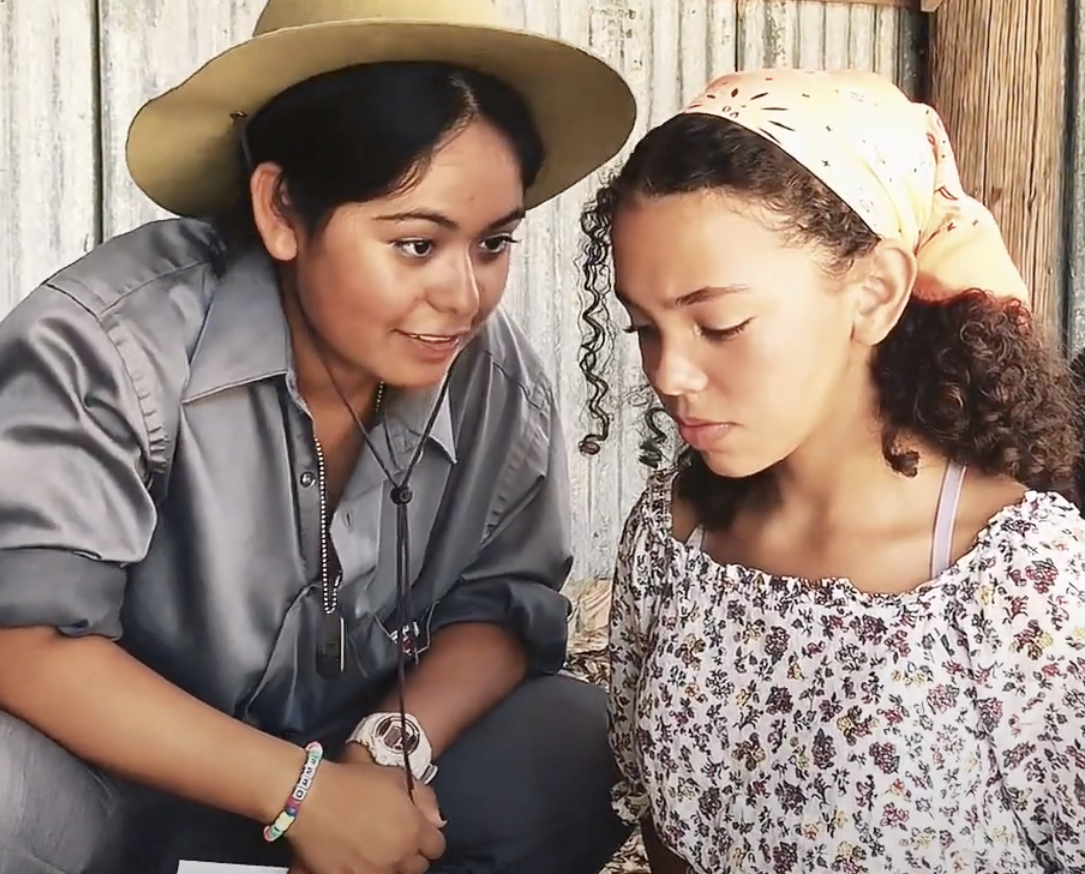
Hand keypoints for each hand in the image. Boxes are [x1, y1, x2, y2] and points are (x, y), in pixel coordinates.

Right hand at [285, 758, 445, 873]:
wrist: (310, 797)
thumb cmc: (351, 783)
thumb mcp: (395, 777)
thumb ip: (424, 799)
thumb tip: (436, 819)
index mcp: (413, 831)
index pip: (436, 847)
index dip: (427, 837)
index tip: (416, 831)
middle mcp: (397, 857)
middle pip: (417, 866)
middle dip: (409, 853)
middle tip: (393, 838)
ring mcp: (373, 873)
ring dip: (388, 865)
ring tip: (372, 848)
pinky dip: (363, 871)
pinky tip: (355, 858)